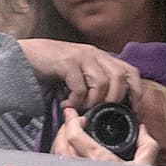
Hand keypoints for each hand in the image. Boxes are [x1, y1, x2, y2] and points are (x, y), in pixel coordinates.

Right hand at [17, 40, 142, 109]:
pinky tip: (66, 104)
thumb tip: (110, 108)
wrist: (28, 53)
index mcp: (103, 57)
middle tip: (101, 112)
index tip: (134, 111)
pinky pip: (80, 86)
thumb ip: (95, 82)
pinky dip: (76, 100)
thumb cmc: (56, 67)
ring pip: (102, 82)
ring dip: (94, 101)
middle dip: (115, 99)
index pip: (131, 71)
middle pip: (120, 77)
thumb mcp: (81, 73)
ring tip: (81, 108)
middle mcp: (96, 54)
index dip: (136, 92)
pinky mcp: (67, 62)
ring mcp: (82, 56)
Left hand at [51, 107, 160, 165]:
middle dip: (63, 129)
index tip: (72, 112)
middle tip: (71, 121)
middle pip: (61, 145)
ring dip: (60, 143)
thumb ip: (147, 145)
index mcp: (100, 161)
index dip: (71, 121)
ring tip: (69, 136)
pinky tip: (69, 156)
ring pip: (57, 158)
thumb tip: (142, 129)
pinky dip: (61, 158)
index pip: (75, 136)